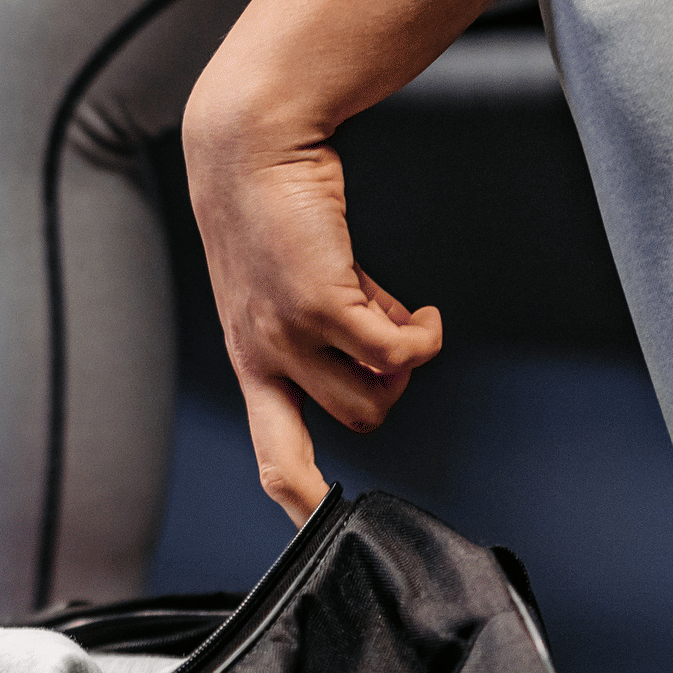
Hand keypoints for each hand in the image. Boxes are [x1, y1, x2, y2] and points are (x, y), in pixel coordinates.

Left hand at [184, 108, 444, 524]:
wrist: (250, 148)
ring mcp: (289, 336)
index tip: (326, 525)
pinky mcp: (319, 305)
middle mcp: (266, 358)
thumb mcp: (295, 283)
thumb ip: (334, 327)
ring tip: (401, 318)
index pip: (273, 457)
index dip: (303, 502)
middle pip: (353, 425)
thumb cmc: (274, 208)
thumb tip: (389, 353)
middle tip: (391, 340)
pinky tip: (421, 315)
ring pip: (377, 396)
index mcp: (255, 360)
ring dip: (405, 365)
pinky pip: (396, 355)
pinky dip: (422, 339)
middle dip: (390, 391)